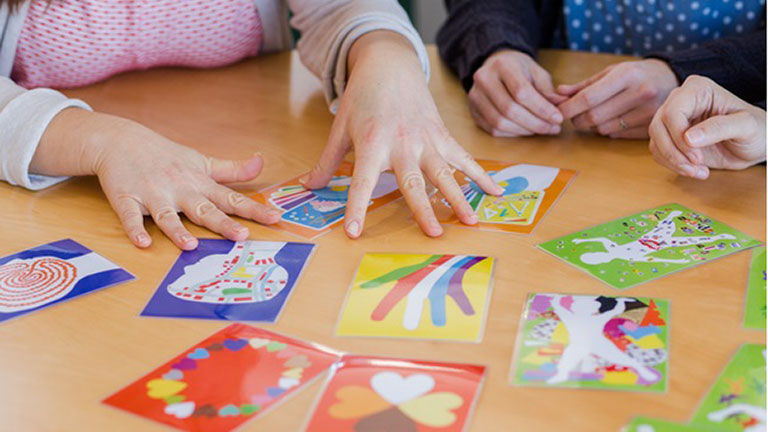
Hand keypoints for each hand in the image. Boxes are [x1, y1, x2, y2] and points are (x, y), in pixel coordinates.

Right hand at [33, 110, 279, 248]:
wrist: (121, 140)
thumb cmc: (167, 156)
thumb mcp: (203, 162)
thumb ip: (233, 170)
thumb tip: (261, 162)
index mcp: (200, 183)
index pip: (232, 199)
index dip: (254, 210)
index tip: (275, 219)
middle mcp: (180, 189)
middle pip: (204, 209)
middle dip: (223, 223)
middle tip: (241, 235)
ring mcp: (153, 194)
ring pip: (167, 216)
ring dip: (177, 230)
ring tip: (190, 245)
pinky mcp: (126, 198)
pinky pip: (130, 216)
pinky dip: (135, 229)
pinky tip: (143, 242)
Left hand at [301, 31, 501, 237]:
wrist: (389, 65)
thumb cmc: (362, 99)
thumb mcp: (340, 128)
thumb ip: (327, 161)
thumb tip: (307, 186)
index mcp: (371, 144)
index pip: (361, 183)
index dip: (356, 208)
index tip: (353, 233)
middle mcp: (401, 144)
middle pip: (413, 182)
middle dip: (423, 209)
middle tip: (433, 234)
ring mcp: (426, 140)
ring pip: (445, 173)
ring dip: (459, 197)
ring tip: (470, 221)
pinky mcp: (442, 135)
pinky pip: (464, 158)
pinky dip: (481, 175)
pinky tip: (496, 193)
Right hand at [468, 49, 564, 136]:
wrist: (495, 67)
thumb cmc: (519, 70)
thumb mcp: (536, 72)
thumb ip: (547, 90)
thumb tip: (561, 106)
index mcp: (502, 65)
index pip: (521, 92)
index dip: (541, 108)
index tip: (558, 118)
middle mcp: (484, 80)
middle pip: (510, 110)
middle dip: (535, 123)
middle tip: (553, 128)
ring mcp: (475, 97)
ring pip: (500, 123)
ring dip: (525, 131)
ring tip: (542, 129)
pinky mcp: (473, 111)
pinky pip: (493, 129)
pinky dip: (513, 133)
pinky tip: (526, 129)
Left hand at [558, 59, 678, 138]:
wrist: (672, 79)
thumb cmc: (636, 74)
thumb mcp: (612, 71)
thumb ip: (584, 85)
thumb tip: (558, 94)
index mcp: (627, 75)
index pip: (589, 98)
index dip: (568, 108)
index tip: (557, 112)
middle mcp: (640, 93)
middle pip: (594, 117)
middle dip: (577, 119)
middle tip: (573, 116)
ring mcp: (648, 112)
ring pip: (603, 129)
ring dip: (592, 126)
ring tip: (595, 115)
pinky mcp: (650, 127)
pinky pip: (616, 135)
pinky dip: (606, 130)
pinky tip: (611, 120)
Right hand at [648, 75, 766, 178]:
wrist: (754, 144)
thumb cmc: (756, 129)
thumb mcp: (746, 126)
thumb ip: (720, 128)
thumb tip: (688, 138)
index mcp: (697, 89)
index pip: (673, 112)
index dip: (679, 137)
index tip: (697, 156)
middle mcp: (680, 101)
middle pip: (658, 127)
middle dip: (674, 152)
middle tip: (697, 167)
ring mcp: (673, 120)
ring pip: (655, 142)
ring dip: (673, 162)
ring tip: (699, 171)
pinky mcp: (670, 137)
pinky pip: (658, 152)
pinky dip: (672, 165)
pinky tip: (695, 170)